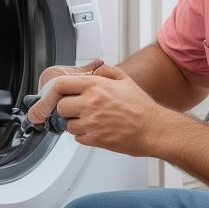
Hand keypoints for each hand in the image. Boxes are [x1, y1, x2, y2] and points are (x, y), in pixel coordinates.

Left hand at [35, 63, 174, 157]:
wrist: (153, 129)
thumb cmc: (141, 107)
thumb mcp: (124, 79)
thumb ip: (106, 70)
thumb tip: (94, 68)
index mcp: (96, 86)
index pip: (61, 85)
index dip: (55, 91)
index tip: (55, 95)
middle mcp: (91, 104)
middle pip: (60, 107)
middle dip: (66, 109)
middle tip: (76, 109)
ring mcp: (92, 123)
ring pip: (67, 125)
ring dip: (75, 123)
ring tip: (90, 120)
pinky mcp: (95, 139)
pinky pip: (78, 138)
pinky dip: (84, 135)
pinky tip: (97, 130)